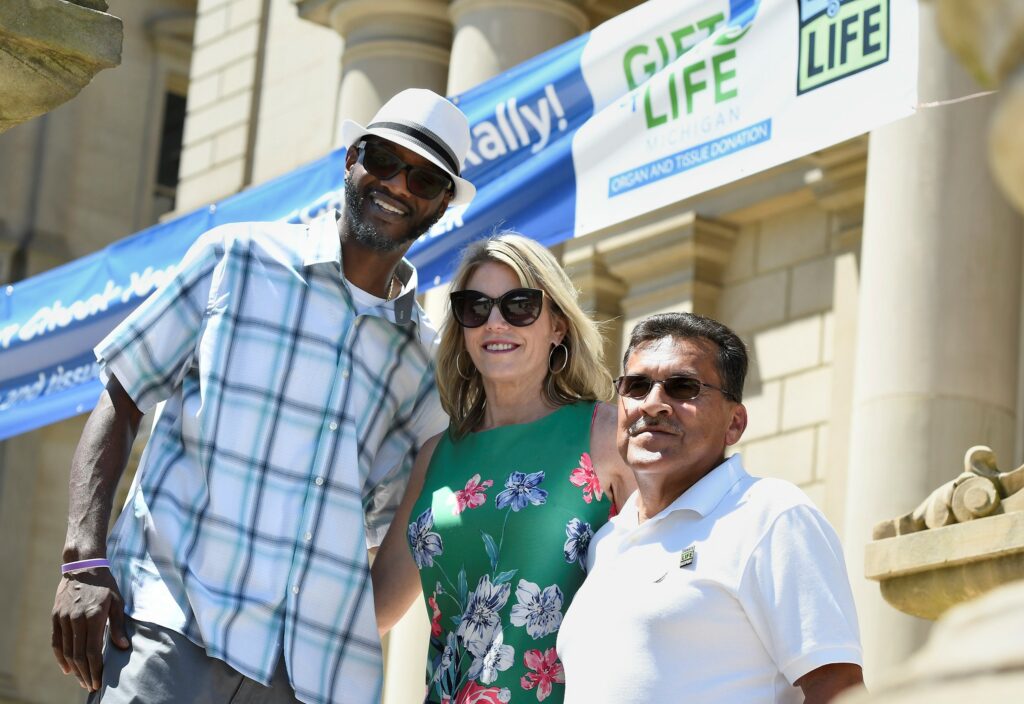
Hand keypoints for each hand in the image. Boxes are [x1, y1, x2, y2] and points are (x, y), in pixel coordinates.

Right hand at [51, 568, 129, 691]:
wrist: (83, 566)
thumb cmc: (105, 585)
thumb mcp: (117, 602)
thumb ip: (118, 626)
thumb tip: (123, 647)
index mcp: (94, 616)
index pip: (92, 650)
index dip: (95, 668)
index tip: (98, 681)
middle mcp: (77, 619)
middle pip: (78, 654)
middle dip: (85, 673)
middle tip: (90, 686)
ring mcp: (64, 618)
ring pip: (67, 650)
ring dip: (74, 668)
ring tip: (81, 680)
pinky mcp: (56, 616)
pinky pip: (56, 642)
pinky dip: (60, 657)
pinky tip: (67, 668)